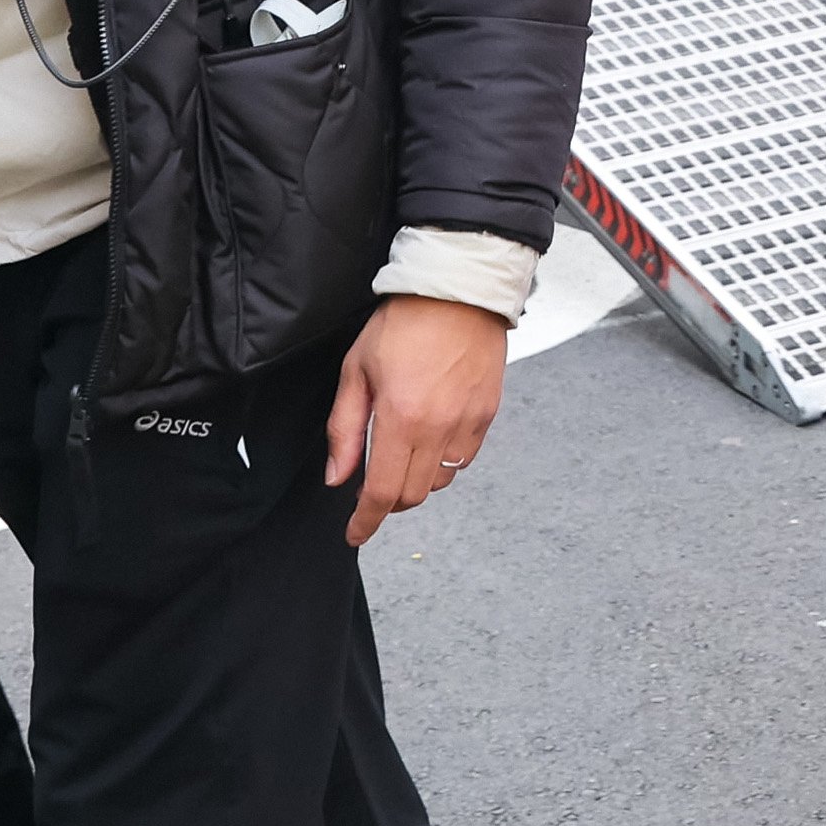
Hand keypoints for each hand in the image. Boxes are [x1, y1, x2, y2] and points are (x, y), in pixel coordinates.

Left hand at [327, 295, 508, 547]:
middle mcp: (439, 428)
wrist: (459, 291)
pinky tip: (431, 439)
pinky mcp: (487, 414)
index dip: (365, 521)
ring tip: (403, 458)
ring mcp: (468, 422)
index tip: (354, 534)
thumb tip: (338, 476)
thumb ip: (344, 429)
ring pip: (441, 481)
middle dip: (388, 502)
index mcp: (401, 418)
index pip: (382, 492)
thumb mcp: (356, 371)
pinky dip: (444, 463)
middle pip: (413, 494)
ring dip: (417, 482)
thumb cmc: (403, 323)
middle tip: (371, 487)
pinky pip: (464, 459)